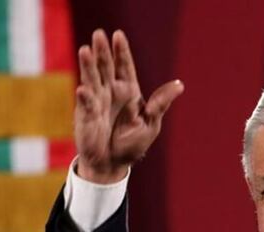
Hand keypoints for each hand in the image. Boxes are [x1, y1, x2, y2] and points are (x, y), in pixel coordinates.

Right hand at [74, 29, 183, 182]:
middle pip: (106, 67)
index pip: (124, 67)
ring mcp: (97, 102)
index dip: (121, 52)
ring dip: (88, 65)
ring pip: (92, 79)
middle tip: (99, 34)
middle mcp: (111, 92)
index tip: (118, 35)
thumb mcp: (151, 123)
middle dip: (103, 52)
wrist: (113, 164)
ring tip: (85, 50)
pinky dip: (86, 97)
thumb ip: (161, 103)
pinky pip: (87, 105)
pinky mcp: (87, 115)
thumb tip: (180, 85)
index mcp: (128, 92)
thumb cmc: (132, 144)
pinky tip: (83, 89)